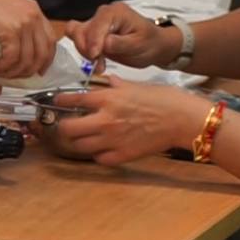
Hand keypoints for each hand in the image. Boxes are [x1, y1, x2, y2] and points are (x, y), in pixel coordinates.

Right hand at [0, 0, 55, 80]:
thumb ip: (5, 50)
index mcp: (33, 10)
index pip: (50, 40)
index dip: (45, 59)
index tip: (37, 70)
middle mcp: (33, 16)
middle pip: (44, 53)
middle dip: (30, 71)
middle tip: (15, 78)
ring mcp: (24, 23)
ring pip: (27, 61)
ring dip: (12, 72)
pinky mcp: (12, 30)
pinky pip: (12, 59)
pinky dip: (1, 68)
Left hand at [53, 77, 212, 165]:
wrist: (182, 120)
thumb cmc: (163, 99)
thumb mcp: (137, 86)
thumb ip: (117, 85)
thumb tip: (108, 81)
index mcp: (108, 100)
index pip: (74, 99)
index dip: (61, 100)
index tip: (57, 101)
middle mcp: (105, 121)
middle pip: (69, 128)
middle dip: (65, 126)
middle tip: (69, 123)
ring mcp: (113, 140)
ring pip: (81, 146)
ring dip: (79, 141)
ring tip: (85, 136)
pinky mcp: (123, 156)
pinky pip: (99, 158)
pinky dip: (98, 154)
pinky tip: (103, 148)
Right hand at [64, 2, 181, 70]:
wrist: (154, 45)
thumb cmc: (150, 43)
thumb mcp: (139, 45)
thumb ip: (120, 44)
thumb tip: (104, 44)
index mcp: (117, 12)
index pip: (98, 23)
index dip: (94, 40)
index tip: (95, 56)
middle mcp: (104, 14)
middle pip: (83, 28)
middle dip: (87, 48)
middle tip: (98, 64)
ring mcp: (97, 23)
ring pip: (77, 33)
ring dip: (84, 50)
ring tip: (99, 63)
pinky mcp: (94, 32)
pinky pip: (79, 37)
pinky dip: (82, 48)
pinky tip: (94, 59)